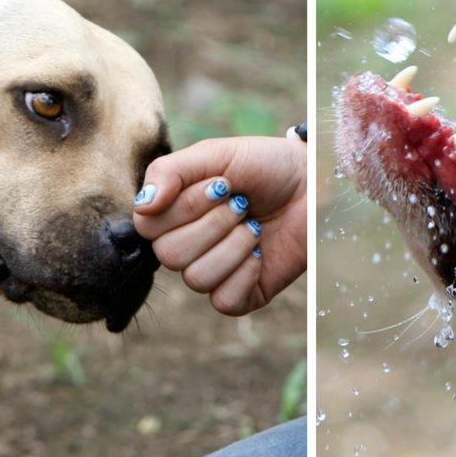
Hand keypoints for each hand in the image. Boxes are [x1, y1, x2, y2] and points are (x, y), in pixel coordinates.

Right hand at [132, 136, 305, 315]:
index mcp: (173, 215)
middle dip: (213, 224)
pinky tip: (261, 251)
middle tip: (241, 203)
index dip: (185, 208)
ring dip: (233, 246)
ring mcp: (214, 273)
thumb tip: (142, 206)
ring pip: (197, 279)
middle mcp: (187, 247)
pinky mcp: (242, 295)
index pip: (149, 228)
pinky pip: (224, 301)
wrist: (313, 184)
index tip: (220, 184)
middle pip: (169, 256)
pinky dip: (246, 272)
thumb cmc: (263, 166)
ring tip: (254, 225)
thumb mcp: (214, 155)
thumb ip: (169, 172)